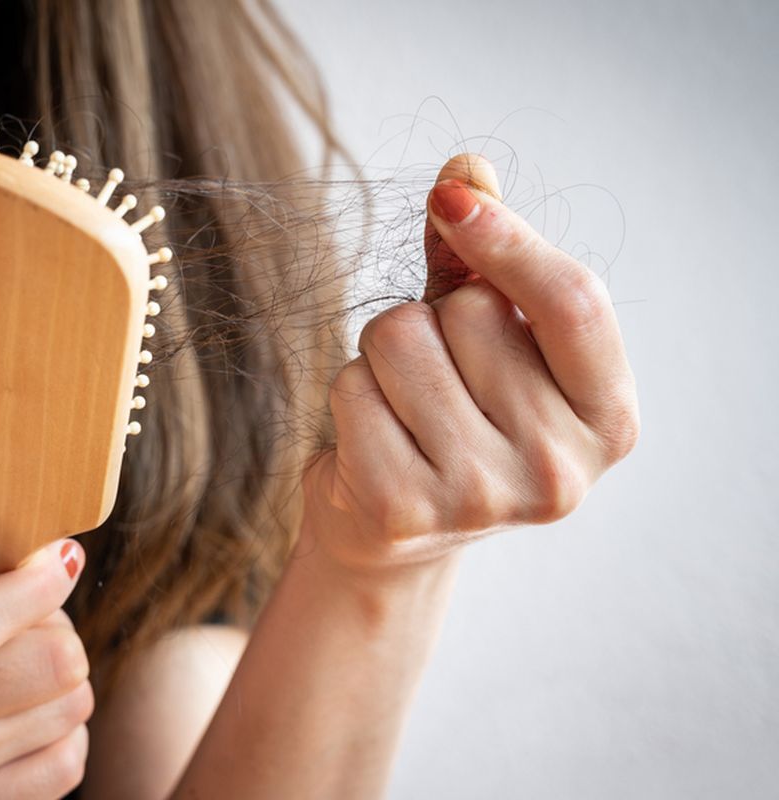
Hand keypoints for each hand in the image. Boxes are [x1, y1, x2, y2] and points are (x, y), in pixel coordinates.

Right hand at [0, 509, 91, 798]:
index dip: (35, 587)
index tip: (59, 560)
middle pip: (47, 663)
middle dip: (57, 628)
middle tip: (35, 623)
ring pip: (70, 705)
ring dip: (65, 680)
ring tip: (24, 672)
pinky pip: (70, 759)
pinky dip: (63, 731)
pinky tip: (24, 719)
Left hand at [301, 154, 639, 573]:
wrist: (392, 528)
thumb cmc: (449, 414)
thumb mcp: (482, 339)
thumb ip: (481, 259)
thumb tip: (467, 169)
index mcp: (609, 418)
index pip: (573, 302)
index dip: (511, 239)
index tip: (455, 198)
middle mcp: (560, 469)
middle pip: (470, 310)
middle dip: (433, 320)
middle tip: (436, 381)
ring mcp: (485, 497)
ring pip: (399, 339)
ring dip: (382, 355)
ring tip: (401, 407)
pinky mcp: (405, 509)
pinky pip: (352, 385)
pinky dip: (348, 394)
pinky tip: (370, 439)